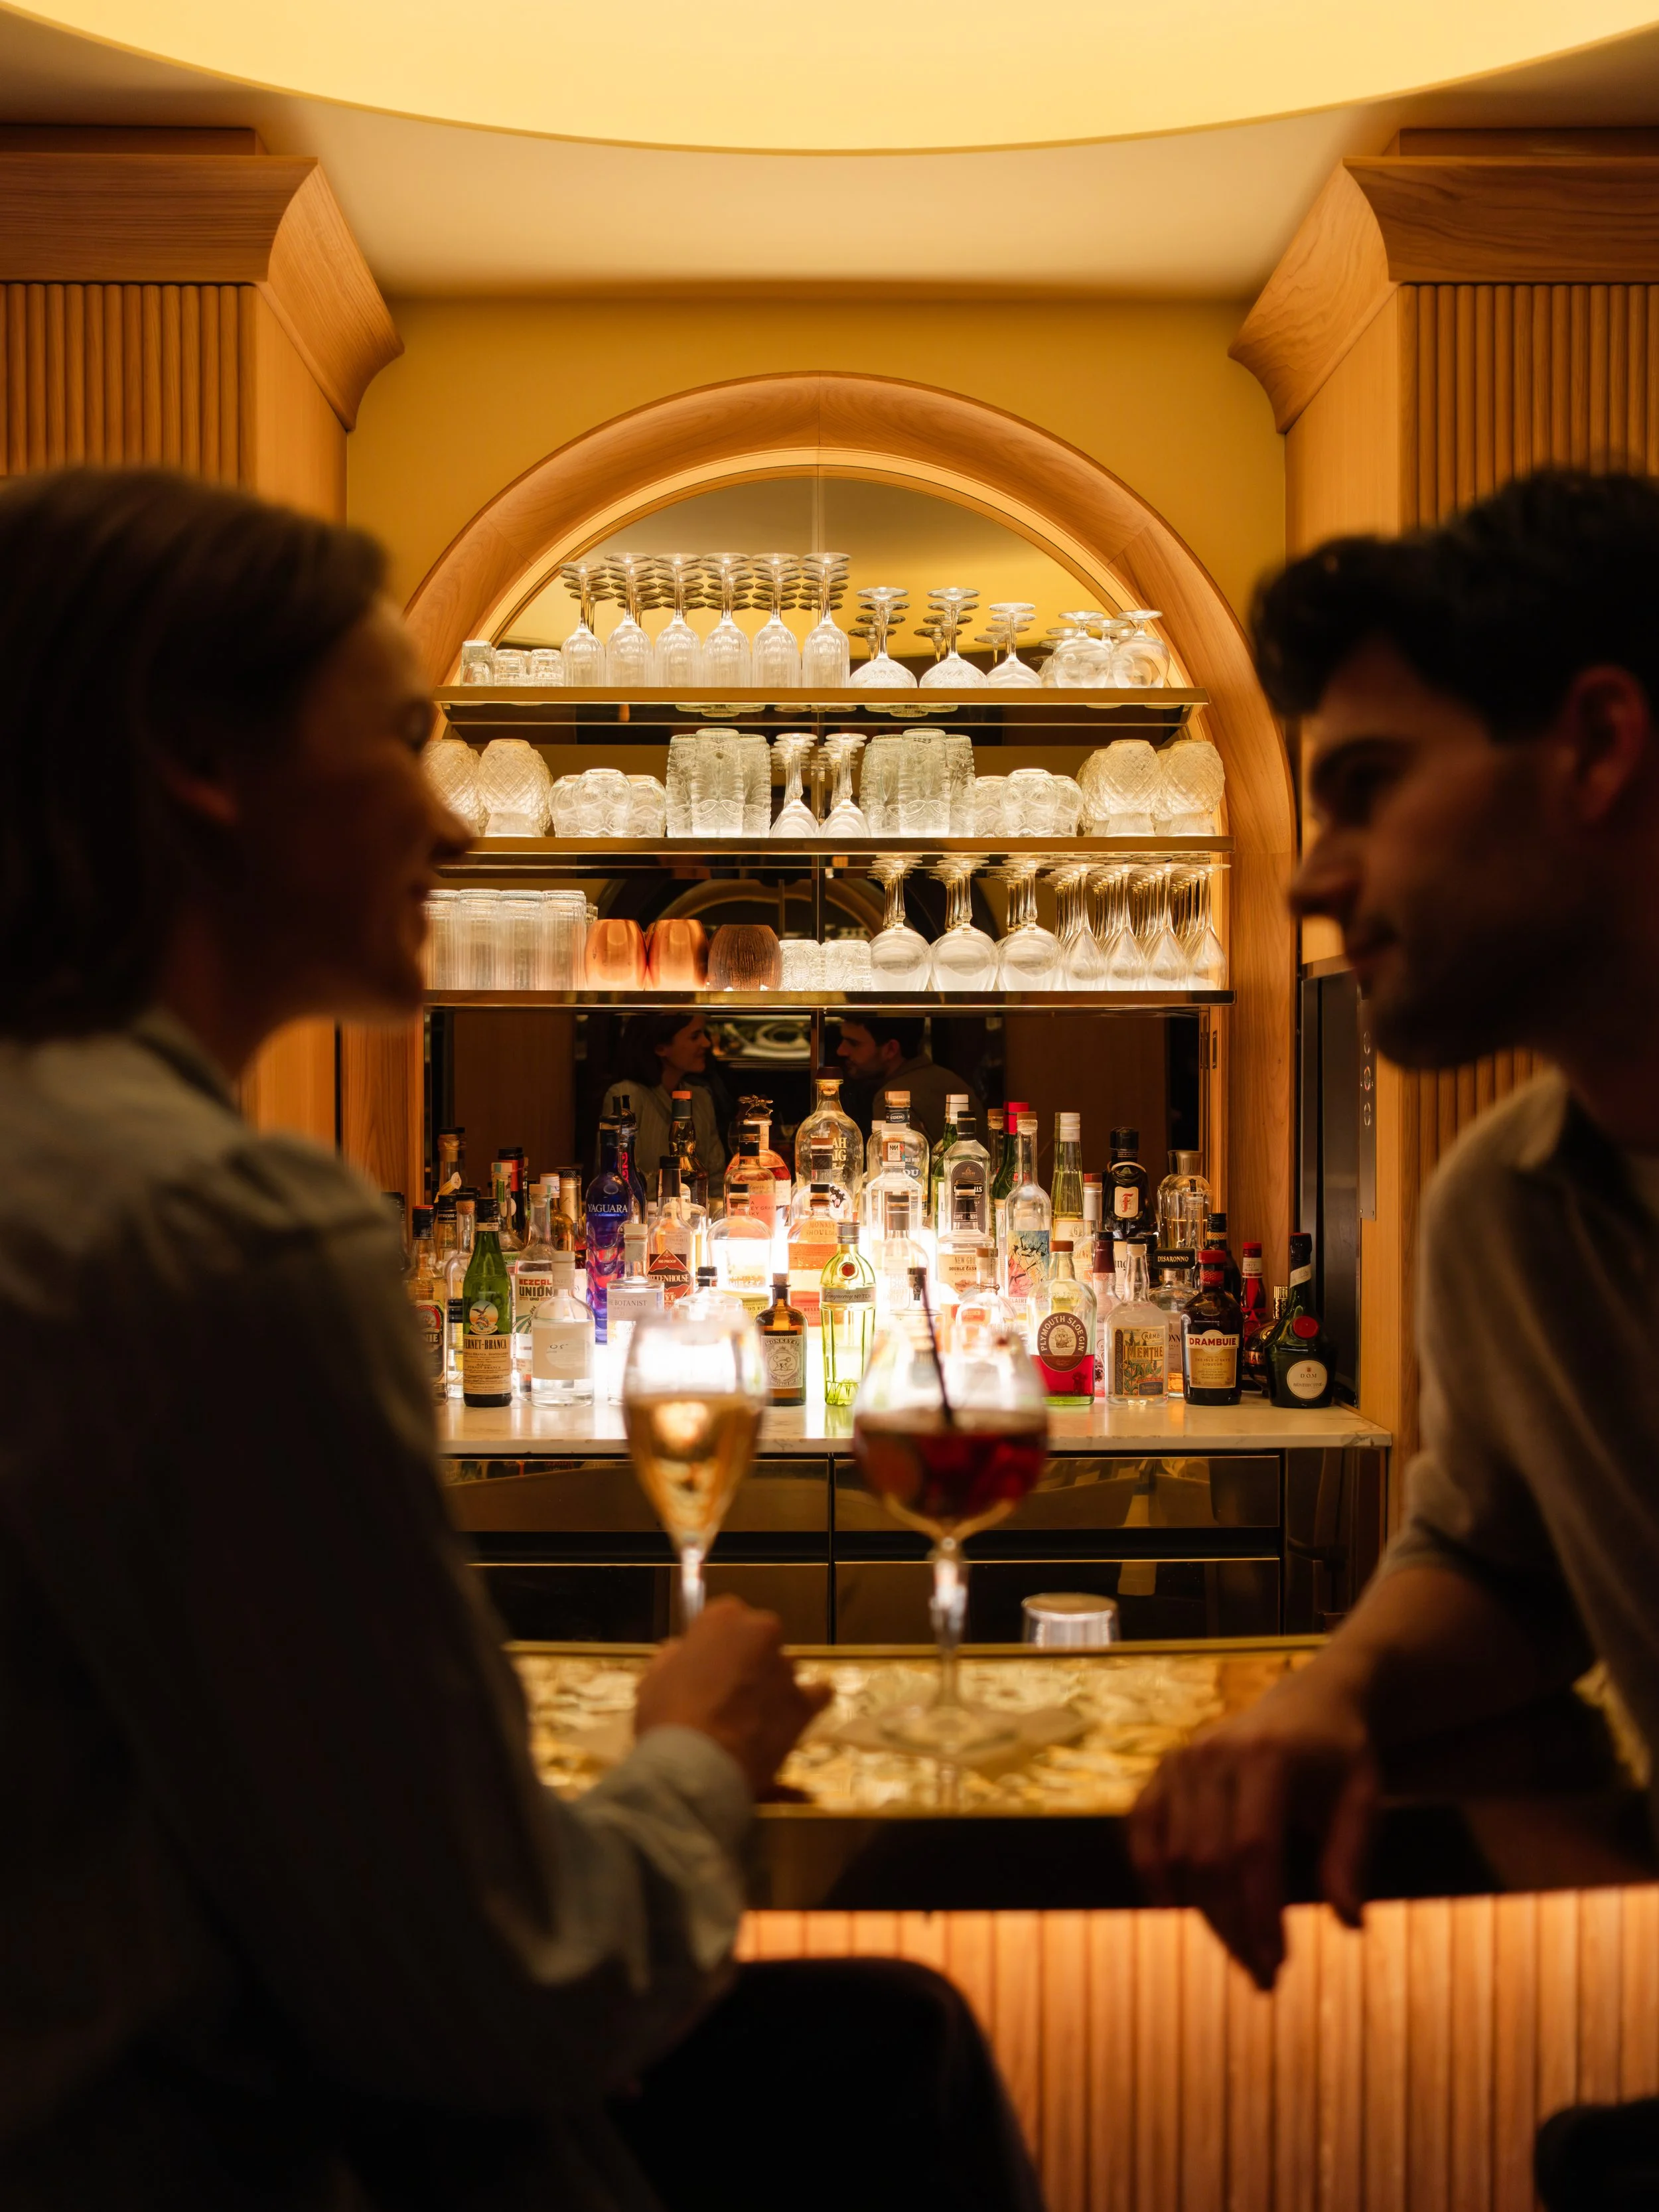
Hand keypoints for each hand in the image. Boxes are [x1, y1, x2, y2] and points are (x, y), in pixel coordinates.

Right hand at [634, 1596, 831, 1798]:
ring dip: (770, 1684)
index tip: (705, 1668)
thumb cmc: (668, 1718)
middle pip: (758, 1639)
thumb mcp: (655, 1678)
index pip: (725, 1618)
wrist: (695, 1768)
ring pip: (782, 1668)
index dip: (714, 1645)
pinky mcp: (804, 1703)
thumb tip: (683, 1653)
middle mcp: (761, 1631)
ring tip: (750, 1718)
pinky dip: (806, 1702)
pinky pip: (817, 1694)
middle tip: (727, 1693)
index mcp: (723, 1617)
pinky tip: (789, 1717)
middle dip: (747, 1660)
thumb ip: (676, 1656)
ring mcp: (786, 1667)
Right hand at [1127, 1669, 1379, 1989]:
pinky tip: (1171, 1907)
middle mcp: (1214, 1754)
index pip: (1254, 1848)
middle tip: (1262, 1976)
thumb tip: (1350, 1923)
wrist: (1307, 1700)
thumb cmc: (1339, 1755)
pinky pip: (1141, 1825)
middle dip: (1234, 1925)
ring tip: (1238, 1954)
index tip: (1277, 1964)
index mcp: (1267, 1758)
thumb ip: (1351, 1855)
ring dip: (1203, 1913)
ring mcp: (1181, 1758)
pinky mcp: (1163, 1767)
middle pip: (1211, 1858)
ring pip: (1178, 1853)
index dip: (1261, 1911)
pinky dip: (1149, 1868)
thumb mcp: (1362, 1798)